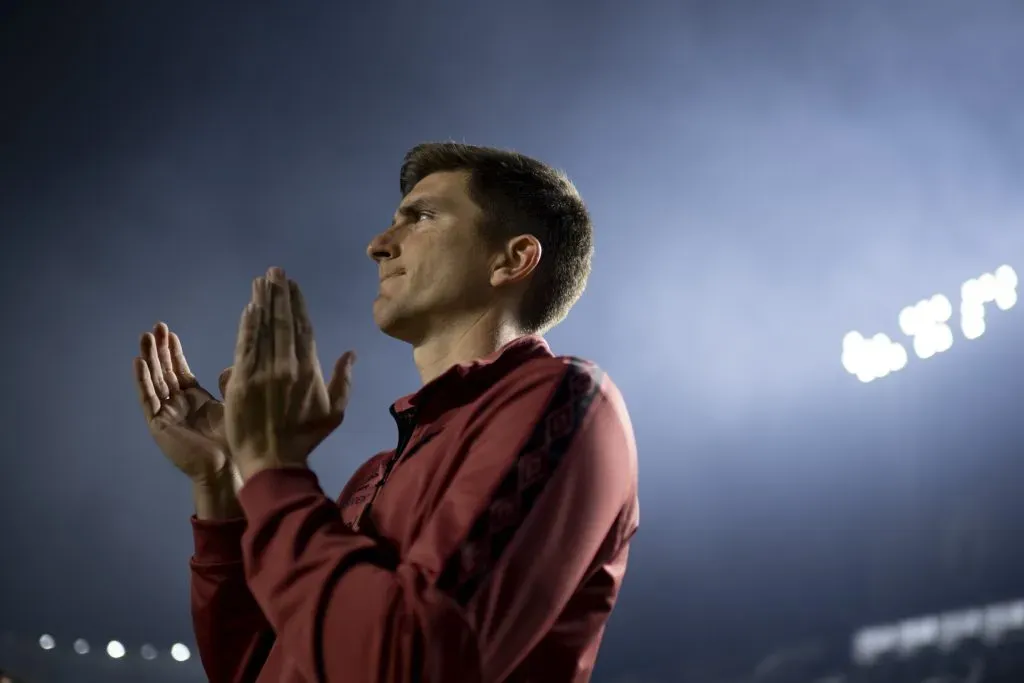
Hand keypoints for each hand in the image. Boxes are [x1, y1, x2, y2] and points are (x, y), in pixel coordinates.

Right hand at [134, 322, 236, 485]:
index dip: (174, 352)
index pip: (180, 370)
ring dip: (149, 359)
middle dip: (160, 349)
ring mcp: (167, 413)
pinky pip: (148, 399)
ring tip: (144, 337)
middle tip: (155, 327)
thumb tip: (228, 368)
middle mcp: (178, 404)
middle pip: (165, 371)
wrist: (226, 467)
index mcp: (195, 398)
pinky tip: (138, 362)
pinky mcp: (159, 425)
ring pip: (154, 380)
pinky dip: (142, 381)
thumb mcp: (233, 406)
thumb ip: (228, 387)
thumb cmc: (233, 440)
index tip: (169, 332)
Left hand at [224, 268, 355, 480]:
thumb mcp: (334, 412)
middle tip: (274, 271)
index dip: (298, 304)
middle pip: (284, 322)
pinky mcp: (242, 379)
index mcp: (310, 371)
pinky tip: (249, 307)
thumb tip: (350, 353)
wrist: (272, 461)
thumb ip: (343, 381)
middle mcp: (289, 365)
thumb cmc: (304, 439)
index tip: (292, 285)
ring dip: (262, 302)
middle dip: (278, 294)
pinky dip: (248, 325)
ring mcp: (264, 371)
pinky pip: (246, 345)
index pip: (304, 329)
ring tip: (261, 280)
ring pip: (264, 328)